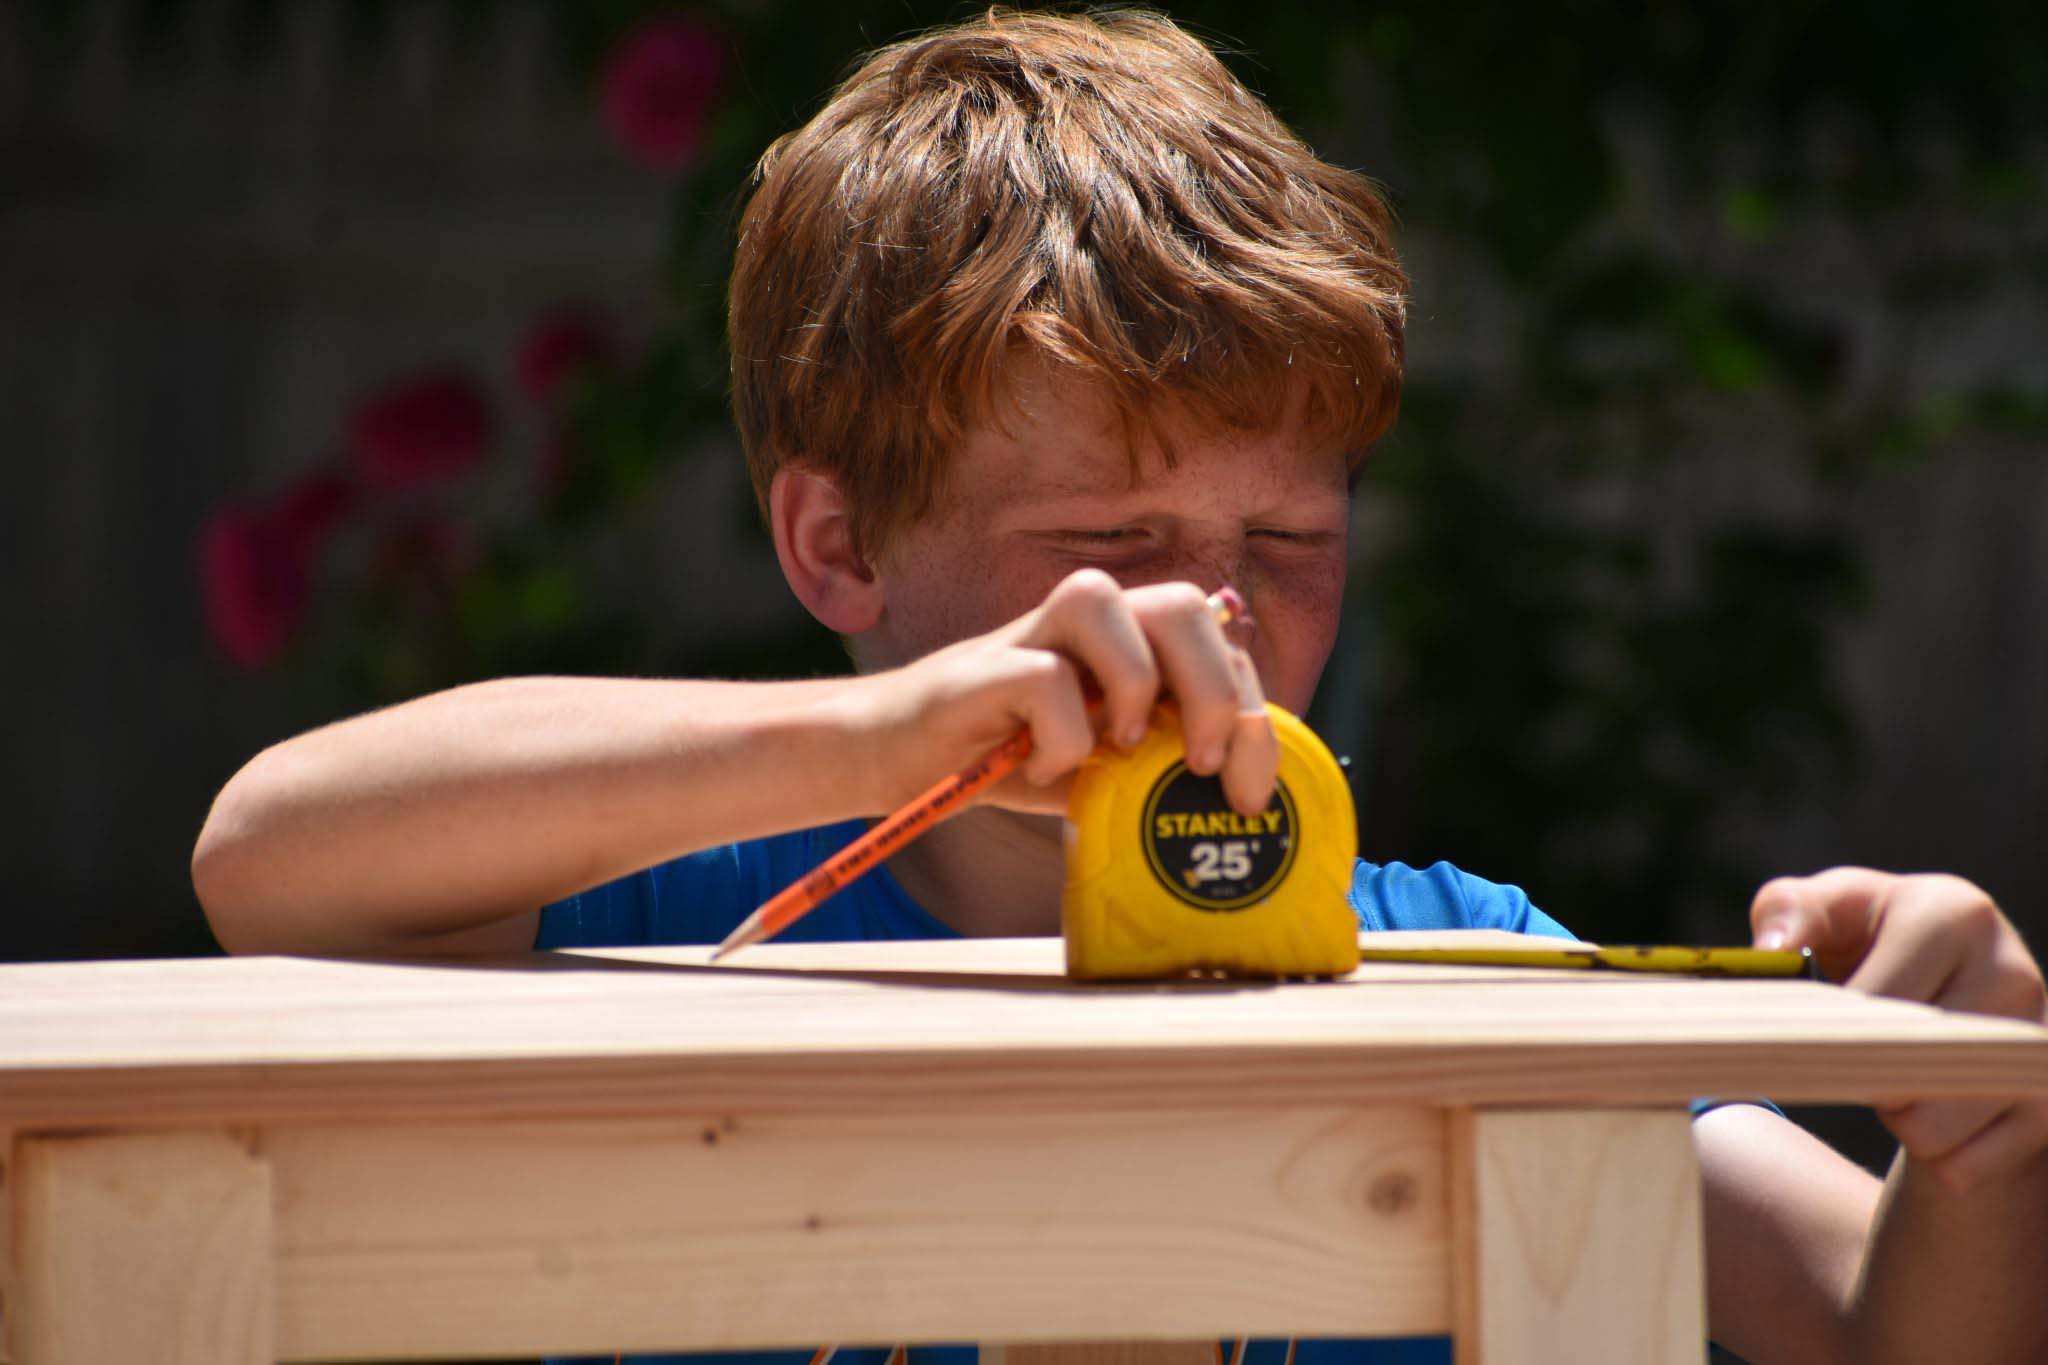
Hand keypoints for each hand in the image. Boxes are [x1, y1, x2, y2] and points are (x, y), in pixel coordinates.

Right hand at [853, 569, 1275, 816]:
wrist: (902, 760)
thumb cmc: (1014, 760)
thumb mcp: (1107, 767)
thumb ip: (1164, 759)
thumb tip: (1248, 793)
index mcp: (1134, 642)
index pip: (1223, 645)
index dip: (1255, 715)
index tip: (1250, 796)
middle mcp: (1091, 623)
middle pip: (1181, 604)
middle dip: (1213, 689)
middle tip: (1199, 764)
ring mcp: (1033, 634)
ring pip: (1107, 601)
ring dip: (1135, 683)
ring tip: (1120, 748)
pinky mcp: (982, 668)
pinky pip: (1042, 676)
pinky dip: (1059, 736)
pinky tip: (1039, 770)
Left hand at [1751, 867, 2047, 1190]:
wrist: (1941, 983)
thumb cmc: (1863, 941)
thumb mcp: (1819, 912)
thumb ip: (1786, 915)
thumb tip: (1774, 949)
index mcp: (1951, 913)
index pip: (1875, 1002)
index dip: (1828, 1033)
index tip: (1812, 1031)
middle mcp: (2011, 970)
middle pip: (1906, 1069)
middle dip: (1862, 1079)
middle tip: (1853, 1057)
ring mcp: (2038, 1038)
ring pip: (1935, 1128)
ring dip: (1894, 1125)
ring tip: (1893, 1084)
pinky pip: (1969, 1165)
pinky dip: (1934, 1159)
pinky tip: (1930, 1119)